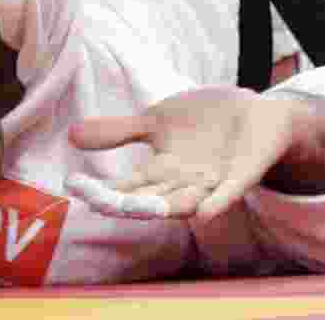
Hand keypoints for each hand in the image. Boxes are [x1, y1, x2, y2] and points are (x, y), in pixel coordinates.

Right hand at [66, 87, 308, 221]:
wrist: (254, 113)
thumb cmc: (203, 121)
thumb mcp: (155, 121)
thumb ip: (118, 131)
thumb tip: (70, 135)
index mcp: (162, 170)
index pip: (126, 186)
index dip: (101, 189)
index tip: (72, 187)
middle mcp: (183, 182)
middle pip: (150, 200)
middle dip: (127, 204)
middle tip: (100, 203)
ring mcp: (212, 182)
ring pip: (185, 202)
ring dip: (167, 207)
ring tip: (143, 210)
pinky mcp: (242, 175)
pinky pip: (229, 193)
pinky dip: (218, 201)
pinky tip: (206, 210)